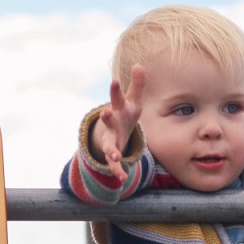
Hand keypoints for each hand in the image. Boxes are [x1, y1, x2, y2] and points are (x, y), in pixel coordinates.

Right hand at [92, 65, 145, 180]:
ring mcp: (110, 138)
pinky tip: (122, 178)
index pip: (116, 97)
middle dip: (106, 117)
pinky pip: (114, 163)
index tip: (114, 81)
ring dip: (111, 151)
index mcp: (118, 108)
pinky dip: (117, 171)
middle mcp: (111, 123)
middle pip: (108, 119)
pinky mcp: (112, 152)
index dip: (115, 90)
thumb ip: (137, 85)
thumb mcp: (133, 100)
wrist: (116, 131)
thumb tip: (139, 65)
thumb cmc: (126, 113)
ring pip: (109, 145)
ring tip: (115, 157)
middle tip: (104, 114)